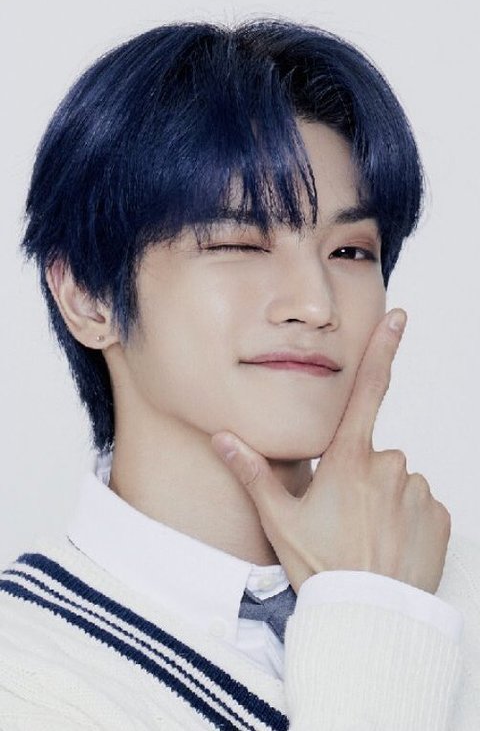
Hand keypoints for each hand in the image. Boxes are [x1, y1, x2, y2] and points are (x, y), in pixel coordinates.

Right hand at [210, 309, 450, 594]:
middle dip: (360, 475)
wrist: (367, 616)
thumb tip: (223, 437)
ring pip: (399, 479)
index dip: (383, 349)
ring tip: (365, 534)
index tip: (398, 317)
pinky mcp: (441, 516)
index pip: (368, 390)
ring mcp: (418, 491)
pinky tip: (390, 542)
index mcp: (349, 459)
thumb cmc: (322, 567)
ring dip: (385, 498)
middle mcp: (390, 466)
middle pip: (374, 453)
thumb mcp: (280, 519)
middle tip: (342, 516)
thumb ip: (252, 471)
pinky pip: (422, 503)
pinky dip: (409, 517)